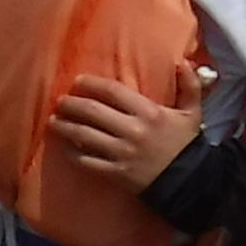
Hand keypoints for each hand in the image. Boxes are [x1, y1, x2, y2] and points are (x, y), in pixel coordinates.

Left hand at [51, 68, 205, 190]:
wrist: (190, 183)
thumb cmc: (186, 145)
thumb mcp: (192, 113)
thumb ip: (189, 86)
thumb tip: (183, 62)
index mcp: (149, 112)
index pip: (113, 91)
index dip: (92, 84)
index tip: (77, 81)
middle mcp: (132, 130)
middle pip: (92, 111)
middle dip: (71, 104)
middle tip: (60, 101)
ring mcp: (122, 153)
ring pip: (84, 135)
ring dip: (64, 126)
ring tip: (53, 121)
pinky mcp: (115, 173)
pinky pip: (86, 160)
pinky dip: (72, 152)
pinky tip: (65, 146)